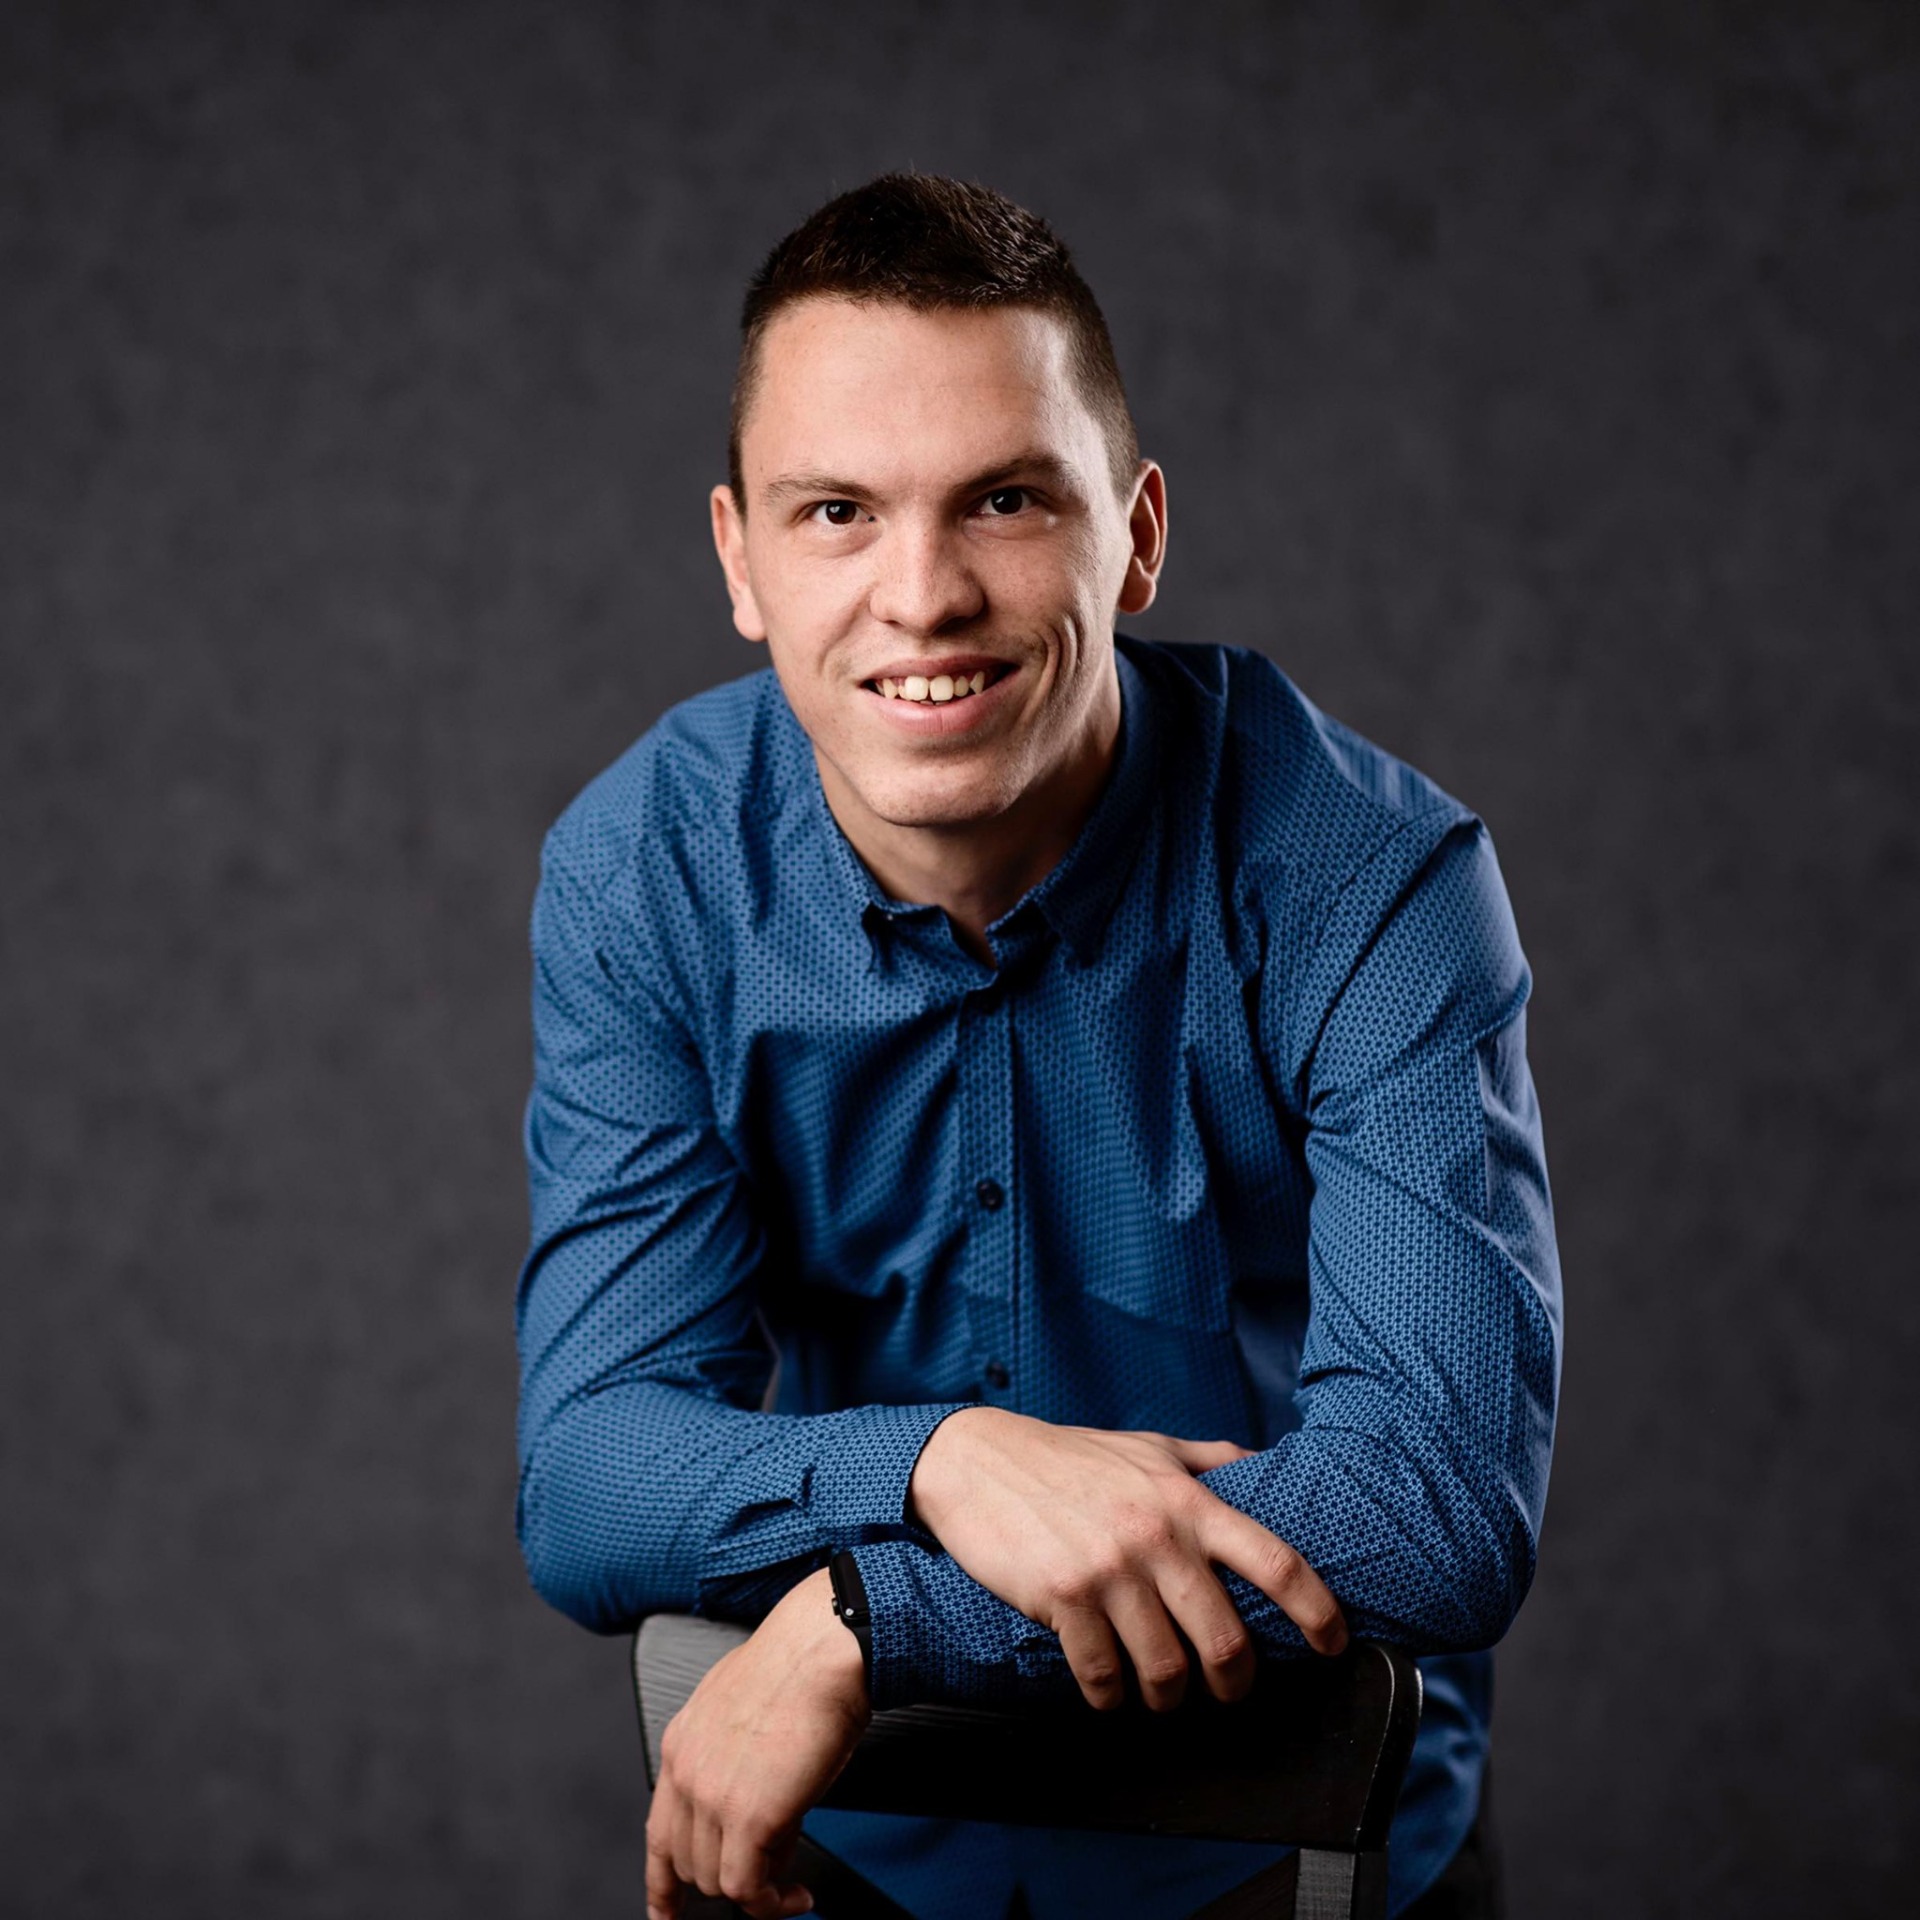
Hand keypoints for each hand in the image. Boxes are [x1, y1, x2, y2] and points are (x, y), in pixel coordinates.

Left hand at [645, 1568, 869, 1919]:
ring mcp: (712, 1798)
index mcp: (681, 1744)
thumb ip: (733, 1759)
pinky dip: (774, 1906)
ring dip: (756, 1888)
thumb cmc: (800, 1663)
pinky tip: (797, 1896)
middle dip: (728, 1877)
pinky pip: (748, 1891)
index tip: (667, 1912)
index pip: (658, 1834)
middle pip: (687, 1864)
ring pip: (716, 1882)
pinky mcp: (750, 1817)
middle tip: (770, 1870)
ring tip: (791, 1873)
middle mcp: (686, 1773)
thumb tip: (758, 1804)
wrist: (822, 1647)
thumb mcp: (744, 1708)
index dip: (663, 1885)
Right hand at [908, 1409, 1347, 1711]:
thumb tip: (1264, 1468)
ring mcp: (1109, 1570)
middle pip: (1225, 1641)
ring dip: (1170, 1698)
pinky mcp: (1062, 1599)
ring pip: (1167, 1671)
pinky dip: (1111, 1696)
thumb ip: (1208, 1462)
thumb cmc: (1070, 1456)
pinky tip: (1109, 1688)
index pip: (1275, 1560)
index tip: (1334, 1644)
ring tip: (1163, 1694)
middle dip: (1234, 1681)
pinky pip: (1103, 1677)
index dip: (1317, 1611)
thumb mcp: (1148, 1446)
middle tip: (1227, 1687)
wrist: (977, 1459)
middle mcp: (1156, 1536)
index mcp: (1187, 1500)